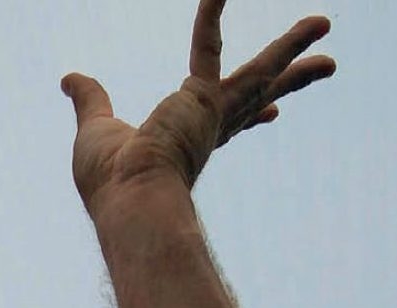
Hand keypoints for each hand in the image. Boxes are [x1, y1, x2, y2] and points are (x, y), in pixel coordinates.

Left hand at [61, 1, 333, 218]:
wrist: (128, 200)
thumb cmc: (109, 181)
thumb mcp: (94, 130)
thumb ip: (90, 100)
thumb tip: (69, 79)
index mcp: (188, 145)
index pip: (228, 127)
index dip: (253, 117)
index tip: (274, 114)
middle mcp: (207, 132)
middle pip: (258, 100)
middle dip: (292, 82)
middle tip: (326, 65)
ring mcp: (211, 116)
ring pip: (260, 73)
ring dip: (293, 46)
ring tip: (324, 24)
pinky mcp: (204, 100)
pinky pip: (207, 45)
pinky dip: (209, 17)